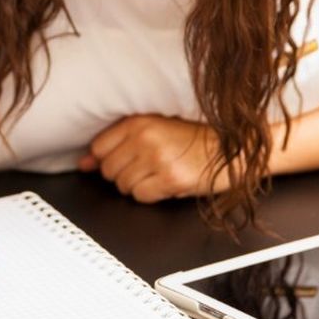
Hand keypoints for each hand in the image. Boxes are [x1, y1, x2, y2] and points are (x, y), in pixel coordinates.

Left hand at [80, 115, 230, 202]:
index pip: (99, 147)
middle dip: (124, 174)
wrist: (234, 148)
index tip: (121, 161)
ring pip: (123, 185)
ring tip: (159, 173)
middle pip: (108, 170)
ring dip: (138, 185)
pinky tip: (166, 183)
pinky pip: (141, 196)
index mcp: (139, 121)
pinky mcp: (171, 179)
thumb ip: (118, 142)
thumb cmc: (197, 138)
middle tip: (147, 168)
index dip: (106, 160)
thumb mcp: (157, 128)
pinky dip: (151, 195)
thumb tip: (84, 163)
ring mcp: (158, 159)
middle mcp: (145, 138)